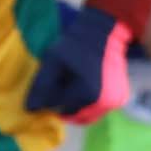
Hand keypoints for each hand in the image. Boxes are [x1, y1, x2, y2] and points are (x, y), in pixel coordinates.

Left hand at [25, 3, 130, 119]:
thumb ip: (42, 85)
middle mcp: (104, 102)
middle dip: (63, 105)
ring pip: (86, 116)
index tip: (50, 84)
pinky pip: (98, 111)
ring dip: (76, 107)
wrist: (104, 33)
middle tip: (60, 88)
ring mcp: (114, 102)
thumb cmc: (77, 45)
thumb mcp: (54, 60)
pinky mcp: (120, 100)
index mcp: (88, 93)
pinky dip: (89, 105)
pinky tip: (85, 88)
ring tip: (73, 87)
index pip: (59, 107)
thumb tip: (30, 108)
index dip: (50, 97)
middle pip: (74, 115)